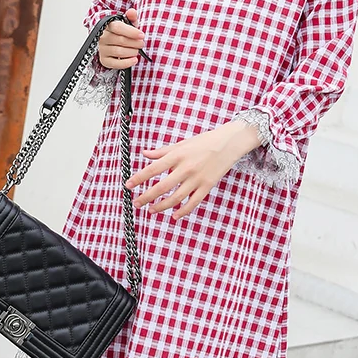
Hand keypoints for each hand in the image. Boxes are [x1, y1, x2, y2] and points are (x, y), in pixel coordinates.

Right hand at [98, 7, 145, 69]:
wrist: (112, 43)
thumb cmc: (122, 33)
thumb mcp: (127, 24)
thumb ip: (131, 17)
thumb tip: (132, 11)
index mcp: (108, 26)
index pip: (118, 27)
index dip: (131, 32)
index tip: (142, 35)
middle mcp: (103, 37)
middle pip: (121, 40)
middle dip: (135, 43)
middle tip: (142, 43)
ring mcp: (102, 49)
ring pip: (119, 52)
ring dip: (132, 52)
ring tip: (137, 51)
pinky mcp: (104, 60)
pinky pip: (115, 63)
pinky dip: (127, 63)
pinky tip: (134, 60)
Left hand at [125, 122, 256, 219]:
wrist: (229, 142)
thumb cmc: (204, 141)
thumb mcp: (182, 143)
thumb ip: (163, 151)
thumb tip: (145, 153)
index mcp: (177, 155)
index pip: (153, 169)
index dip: (139, 178)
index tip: (128, 186)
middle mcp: (186, 168)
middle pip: (161, 187)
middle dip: (146, 197)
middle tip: (136, 203)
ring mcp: (197, 178)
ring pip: (175, 198)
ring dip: (161, 206)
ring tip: (151, 210)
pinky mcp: (207, 186)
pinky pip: (193, 202)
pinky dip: (183, 211)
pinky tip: (174, 216)